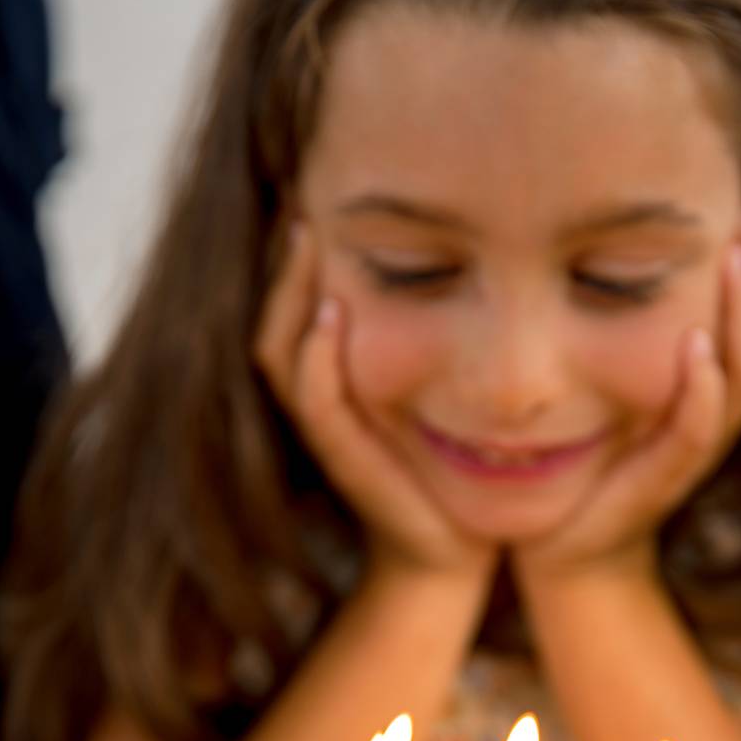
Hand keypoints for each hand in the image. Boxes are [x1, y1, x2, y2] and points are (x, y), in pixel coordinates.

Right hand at [253, 220, 497, 580]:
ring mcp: (327, 432)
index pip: (298, 302)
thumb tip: (465, 258)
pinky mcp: (345, 459)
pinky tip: (329, 315)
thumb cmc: (452, 472)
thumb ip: (437, 333)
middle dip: (282, 258)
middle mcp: (319, 401)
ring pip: (280, 350)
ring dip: (288, 294)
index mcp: (335, 379)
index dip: (298, 252)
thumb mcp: (441, 390)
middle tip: (299, 190)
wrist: (454, 555)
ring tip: (302, 235)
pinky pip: (316, 401)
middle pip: (275, 315)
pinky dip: (316, 358)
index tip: (318, 186)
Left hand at [510, 205, 740, 583]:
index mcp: (713, 390)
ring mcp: (694, 450)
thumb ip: (626, 329)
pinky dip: (704, 389)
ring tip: (734, 262)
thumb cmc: (586, 461)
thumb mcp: (611, 383)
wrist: (562, 551)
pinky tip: (697, 346)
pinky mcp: (662, 481)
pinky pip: (697, 430)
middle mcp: (716, 417)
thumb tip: (612, 247)